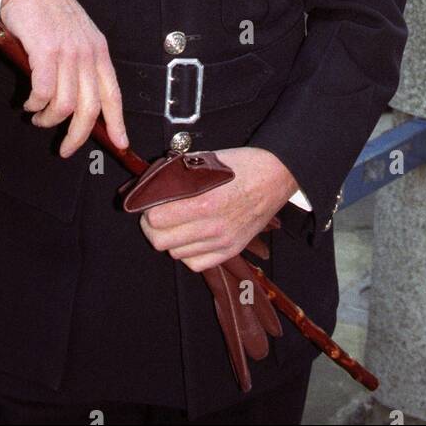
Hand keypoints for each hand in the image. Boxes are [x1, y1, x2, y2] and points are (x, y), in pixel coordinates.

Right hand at [0, 0, 126, 155]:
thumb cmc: (47, 8)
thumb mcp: (74, 35)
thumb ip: (78, 63)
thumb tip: (74, 100)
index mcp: (98, 50)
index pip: (114, 94)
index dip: (117, 122)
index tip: (120, 143)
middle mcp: (88, 53)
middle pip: (91, 108)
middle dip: (78, 136)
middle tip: (65, 148)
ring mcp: (68, 52)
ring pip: (66, 105)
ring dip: (48, 119)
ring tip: (38, 116)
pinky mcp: (45, 51)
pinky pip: (44, 92)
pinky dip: (35, 103)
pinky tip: (29, 102)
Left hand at [138, 147, 297, 271]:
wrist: (278, 175)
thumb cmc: (244, 164)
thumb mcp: (208, 161)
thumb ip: (180, 173)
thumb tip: (155, 180)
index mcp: (205, 202)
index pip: (156, 219)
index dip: (147, 210)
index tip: (148, 203)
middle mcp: (213, 227)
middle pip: (161, 242)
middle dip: (152, 227)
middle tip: (156, 215)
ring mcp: (223, 242)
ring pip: (176, 254)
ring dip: (170, 239)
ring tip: (175, 224)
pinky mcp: (231, 250)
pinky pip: (196, 264)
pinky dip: (187, 253)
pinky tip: (190, 237)